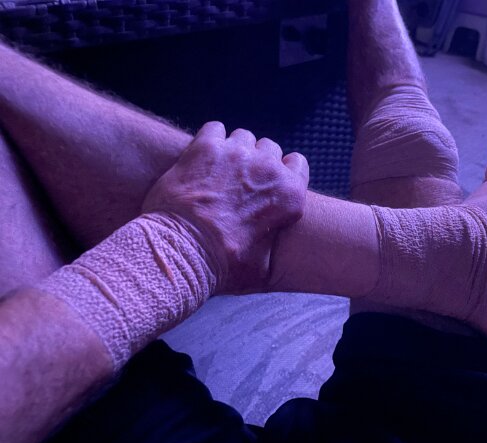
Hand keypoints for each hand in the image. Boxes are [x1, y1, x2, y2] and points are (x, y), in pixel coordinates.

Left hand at [142, 121, 308, 292]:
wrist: (185, 251)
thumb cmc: (225, 264)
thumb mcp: (262, 267)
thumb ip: (273, 246)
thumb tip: (274, 254)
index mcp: (289, 194)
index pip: (298, 163)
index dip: (283, 170)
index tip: (268, 181)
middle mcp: (268, 168)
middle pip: (269, 148)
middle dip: (256, 161)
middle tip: (237, 180)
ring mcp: (237, 153)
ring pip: (242, 136)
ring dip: (233, 149)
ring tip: (216, 169)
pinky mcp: (206, 146)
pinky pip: (214, 128)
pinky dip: (209, 140)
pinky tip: (200, 158)